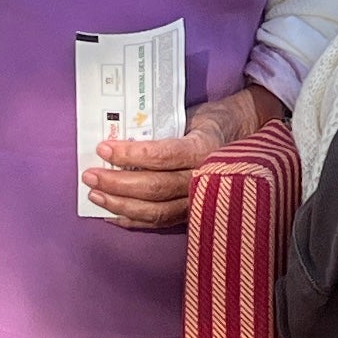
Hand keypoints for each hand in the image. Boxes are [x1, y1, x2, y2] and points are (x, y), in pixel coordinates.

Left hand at [87, 83, 267, 232]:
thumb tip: (123, 134)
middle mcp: (204, 179)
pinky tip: (112, 216)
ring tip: (95, 194)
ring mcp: (200, 200)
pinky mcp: (194, 213)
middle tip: (90, 174)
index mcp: (205, 149)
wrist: (248, 137)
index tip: (104, 148)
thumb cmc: (216, 122)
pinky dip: (134, 221)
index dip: (131, 154)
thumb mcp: (195, 114)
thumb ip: (165, 128)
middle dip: (117, 183)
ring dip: (120, 205)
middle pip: (155, 188)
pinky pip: (161, 222)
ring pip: (155, 211)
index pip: (163, 156)